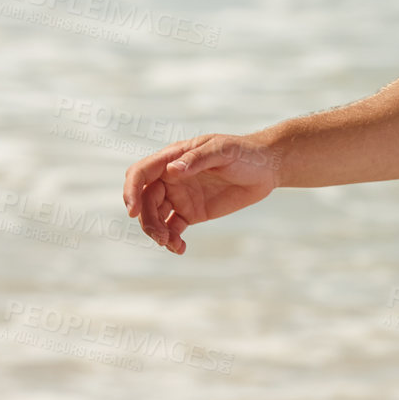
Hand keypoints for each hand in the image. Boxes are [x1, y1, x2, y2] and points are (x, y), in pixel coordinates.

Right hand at [121, 133, 278, 253]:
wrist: (267, 169)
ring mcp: (180, 196)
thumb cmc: (244, 152)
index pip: (141, 173)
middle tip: (161, 237)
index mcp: (173, 158)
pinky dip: (172, 240)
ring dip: (157, 232)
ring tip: (172, 244)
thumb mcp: (223, 151)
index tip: (133, 211)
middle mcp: (171, 178)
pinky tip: (180, 248)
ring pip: (156, 217)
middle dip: (148, 220)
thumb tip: (172, 170)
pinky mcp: (191, 213)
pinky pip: (172, 229)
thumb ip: (197, 160)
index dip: (131, 190)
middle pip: (145, 200)